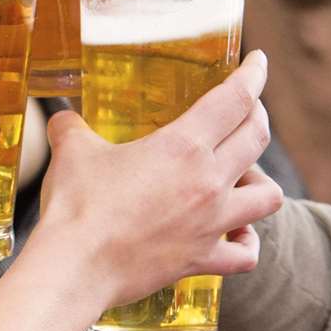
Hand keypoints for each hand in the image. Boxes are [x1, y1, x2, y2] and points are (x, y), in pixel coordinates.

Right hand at [35, 50, 281, 310]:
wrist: (75, 268)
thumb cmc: (77, 205)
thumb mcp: (73, 150)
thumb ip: (72, 126)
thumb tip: (62, 117)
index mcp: (183, 145)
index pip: (235, 98)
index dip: (254, 74)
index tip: (259, 61)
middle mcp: (208, 181)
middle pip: (258, 137)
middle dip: (258, 115)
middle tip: (248, 108)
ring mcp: (210, 223)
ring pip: (269, 196)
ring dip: (261, 181)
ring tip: (244, 177)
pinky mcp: (202, 259)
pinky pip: (246, 254)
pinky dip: (247, 243)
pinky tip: (237, 233)